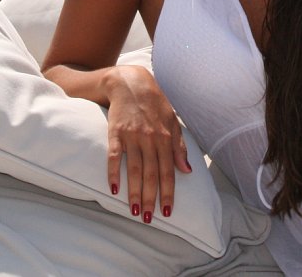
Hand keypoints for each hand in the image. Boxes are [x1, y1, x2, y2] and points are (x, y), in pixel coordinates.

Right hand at [104, 64, 191, 223]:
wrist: (130, 83)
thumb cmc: (154, 104)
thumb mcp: (173, 121)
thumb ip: (180, 146)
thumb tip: (187, 171)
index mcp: (166, 137)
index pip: (168, 171)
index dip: (168, 192)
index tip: (168, 211)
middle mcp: (150, 138)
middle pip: (150, 174)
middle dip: (150, 198)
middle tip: (148, 219)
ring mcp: (132, 136)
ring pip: (134, 169)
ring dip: (133, 192)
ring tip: (134, 211)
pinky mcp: (115, 133)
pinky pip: (114, 156)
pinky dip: (113, 172)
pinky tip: (113, 189)